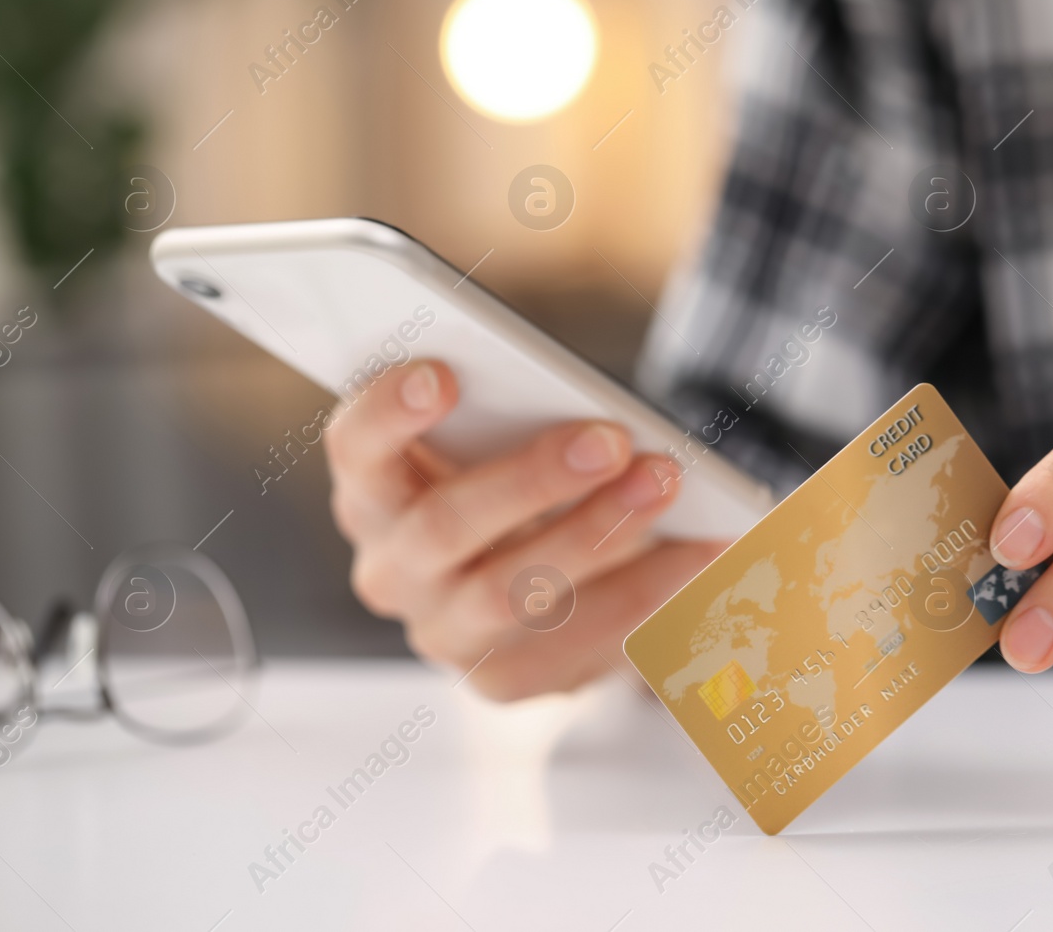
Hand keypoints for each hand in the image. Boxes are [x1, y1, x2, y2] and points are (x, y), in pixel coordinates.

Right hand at [324, 360, 727, 699]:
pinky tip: (696, 550)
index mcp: (371, 488)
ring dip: (597, 533)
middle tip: (610, 439)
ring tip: (666, 483)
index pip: (356, 447)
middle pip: (444, 526)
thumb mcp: (500, 434)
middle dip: (533, 479)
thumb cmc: (515, 473)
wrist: (535, 568)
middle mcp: (390, 569)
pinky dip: (642, 592)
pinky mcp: (500, 678)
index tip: (443, 375)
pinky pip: (570, 644)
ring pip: (509, 591)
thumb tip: (590, 410)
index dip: (389, 412)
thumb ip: (512, 411)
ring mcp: (441, 632)